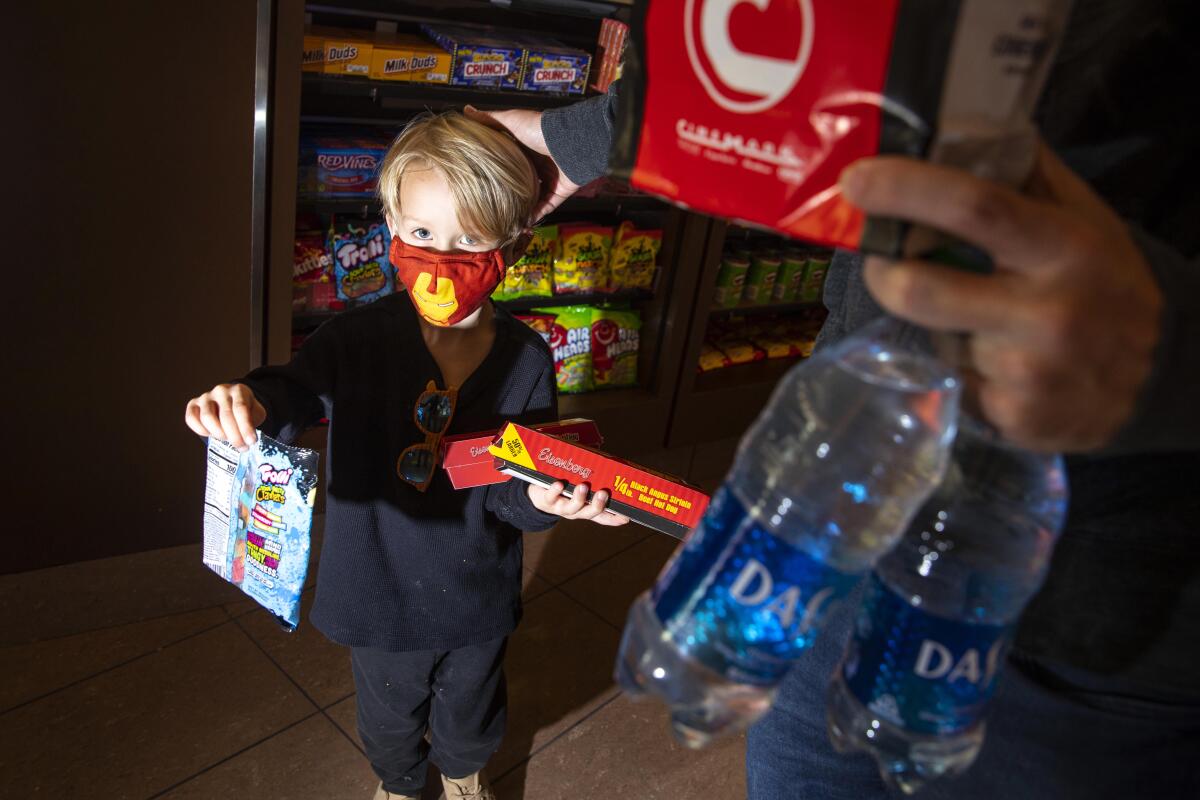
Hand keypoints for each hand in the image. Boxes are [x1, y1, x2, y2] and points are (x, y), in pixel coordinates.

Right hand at [184, 383, 266, 451]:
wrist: (232, 405)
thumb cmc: (246, 411)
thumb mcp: (256, 413)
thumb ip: (255, 420)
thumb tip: (248, 436)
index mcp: (239, 390)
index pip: (240, 408)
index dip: (245, 427)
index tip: (251, 441)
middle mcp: (221, 390)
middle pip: (225, 415)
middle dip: (234, 436)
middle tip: (241, 447)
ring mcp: (205, 397)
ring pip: (207, 418)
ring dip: (218, 434)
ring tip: (227, 439)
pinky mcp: (193, 404)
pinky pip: (191, 419)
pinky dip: (201, 430)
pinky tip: (212, 434)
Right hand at [464, 105, 580, 220]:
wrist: (568, 143)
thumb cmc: (540, 129)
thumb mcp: (510, 120)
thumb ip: (489, 119)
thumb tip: (466, 110)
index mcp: (525, 149)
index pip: (506, 161)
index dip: (493, 169)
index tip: (477, 178)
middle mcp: (537, 165)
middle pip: (517, 181)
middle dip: (505, 191)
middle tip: (486, 202)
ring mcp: (548, 180)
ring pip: (530, 198)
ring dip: (519, 207)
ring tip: (501, 218)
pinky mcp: (557, 194)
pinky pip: (544, 209)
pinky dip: (533, 217)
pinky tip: (518, 224)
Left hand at [527, 482, 629, 525]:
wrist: (537, 495)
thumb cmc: (564, 489)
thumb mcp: (578, 485)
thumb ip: (592, 477)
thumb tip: (605, 460)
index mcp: (585, 508)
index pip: (603, 516)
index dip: (614, 518)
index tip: (626, 517)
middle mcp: (575, 510)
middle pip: (589, 513)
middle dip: (597, 505)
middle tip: (603, 494)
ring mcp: (561, 507)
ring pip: (571, 507)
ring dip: (578, 498)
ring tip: (582, 487)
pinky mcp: (547, 501)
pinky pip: (552, 497)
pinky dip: (556, 491)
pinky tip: (559, 484)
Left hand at [841, 144, 1161, 451]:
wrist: (1153, 380)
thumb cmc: (1103, 283)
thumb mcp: (1084, 218)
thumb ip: (1025, 172)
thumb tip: (958, 122)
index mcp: (1065, 248)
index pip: (973, 207)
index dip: (905, 189)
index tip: (856, 180)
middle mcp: (1048, 313)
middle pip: (922, 288)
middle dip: (884, 271)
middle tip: (881, 258)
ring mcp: (1028, 372)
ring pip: (933, 337)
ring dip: (933, 323)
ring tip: (972, 316)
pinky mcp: (1011, 416)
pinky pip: (949, 381)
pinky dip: (956, 367)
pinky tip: (993, 361)